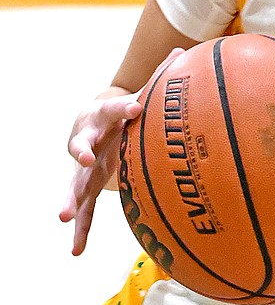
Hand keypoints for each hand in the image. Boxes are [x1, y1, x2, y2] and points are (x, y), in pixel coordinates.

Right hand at [60, 50, 180, 256]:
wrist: (94, 123)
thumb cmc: (124, 109)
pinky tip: (77, 252)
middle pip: (82, 146)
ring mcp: (86, 166)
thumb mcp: (140, 91)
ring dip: (71, 200)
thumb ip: (159, 77)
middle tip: (84, 160)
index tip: (137, 106)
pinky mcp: (89, 186)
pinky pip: (86, 210)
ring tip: (63, 217)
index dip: (127, 106)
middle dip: (81, 153)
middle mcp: (91, 140)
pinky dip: (83, 230)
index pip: (117, 107)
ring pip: (76, 184)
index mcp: (106, 115)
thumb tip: (182, 51)